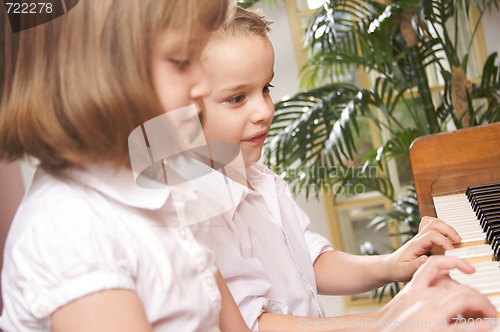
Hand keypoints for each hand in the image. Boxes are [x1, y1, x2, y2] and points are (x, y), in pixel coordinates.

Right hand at [377, 256, 495, 331]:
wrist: (376, 331)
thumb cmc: (389, 323)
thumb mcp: (404, 303)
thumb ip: (422, 296)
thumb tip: (442, 298)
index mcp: (413, 290)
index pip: (435, 266)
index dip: (453, 262)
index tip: (468, 269)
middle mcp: (422, 298)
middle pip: (457, 287)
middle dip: (476, 295)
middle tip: (486, 306)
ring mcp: (430, 313)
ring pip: (463, 298)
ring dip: (482, 305)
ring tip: (490, 314)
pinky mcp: (436, 330)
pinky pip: (464, 326)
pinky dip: (480, 325)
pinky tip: (489, 324)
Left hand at [383, 216, 461, 281]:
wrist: (390, 266)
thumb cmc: (397, 269)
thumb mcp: (405, 271)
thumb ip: (416, 266)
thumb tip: (427, 259)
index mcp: (415, 245)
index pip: (431, 235)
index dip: (443, 240)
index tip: (451, 251)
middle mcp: (418, 239)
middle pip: (433, 224)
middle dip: (448, 229)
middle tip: (458, 241)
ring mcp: (421, 238)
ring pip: (433, 222)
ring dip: (446, 227)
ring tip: (456, 238)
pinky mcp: (424, 240)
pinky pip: (432, 226)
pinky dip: (442, 227)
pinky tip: (448, 237)